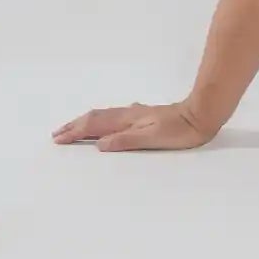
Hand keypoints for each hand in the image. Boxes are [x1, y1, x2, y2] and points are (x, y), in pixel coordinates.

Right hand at [51, 100, 216, 150]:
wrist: (201, 116)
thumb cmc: (180, 131)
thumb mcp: (152, 138)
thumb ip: (125, 140)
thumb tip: (99, 144)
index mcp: (127, 120)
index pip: (94, 125)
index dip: (75, 132)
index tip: (58, 139)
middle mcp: (129, 114)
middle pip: (95, 118)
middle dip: (74, 126)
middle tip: (57, 134)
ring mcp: (136, 114)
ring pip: (104, 116)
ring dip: (85, 123)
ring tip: (73, 128)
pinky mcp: (144, 116)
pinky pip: (114, 117)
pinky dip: (100, 122)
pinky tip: (104, 125)